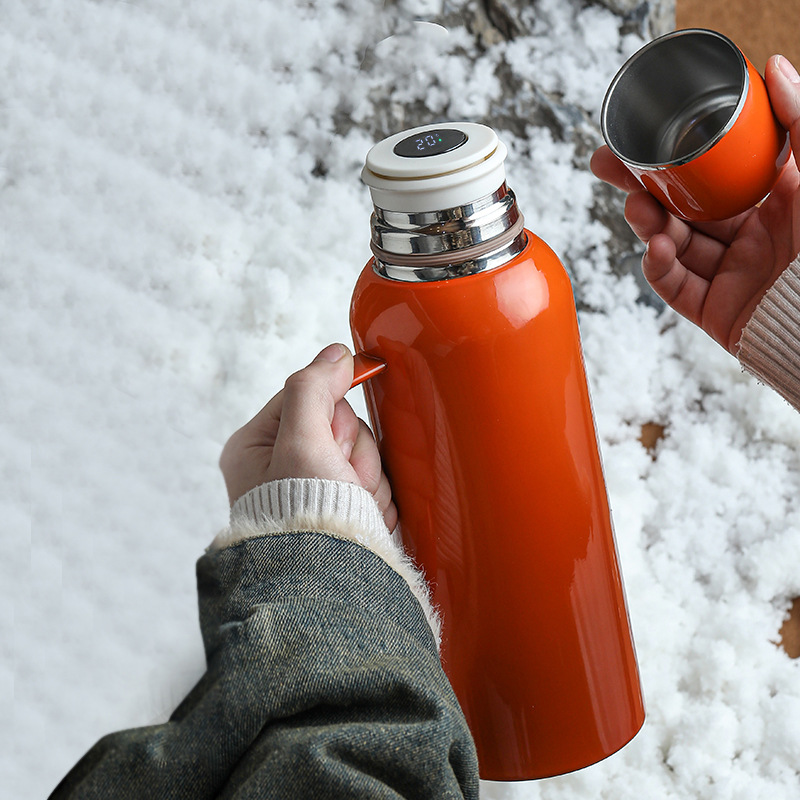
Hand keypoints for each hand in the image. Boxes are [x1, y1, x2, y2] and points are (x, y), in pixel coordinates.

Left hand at [219, 343, 396, 529]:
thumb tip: (335, 353)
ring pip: (363, 453)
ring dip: (368, 479)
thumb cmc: (303, 518)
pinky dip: (376, 500)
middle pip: (342, 425)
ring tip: (353, 506)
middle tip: (341, 481)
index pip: (308, 396)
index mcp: (256, 447)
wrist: (328, 588)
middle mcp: (281, 467)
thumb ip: (314, 387)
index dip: (332, 417)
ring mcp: (313, 490)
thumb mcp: (302, 441)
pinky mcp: (341, 509)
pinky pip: (374, 481)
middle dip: (353, 454)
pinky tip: (364, 520)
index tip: (334, 442)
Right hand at [591, 54, 799, 353]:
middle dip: (640, 187)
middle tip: (607, 165)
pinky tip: (655, 248)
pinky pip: (675, 287)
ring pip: (671, 244)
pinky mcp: (714, 311)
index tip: (641, 139)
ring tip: (639, 209)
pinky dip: (658, 267)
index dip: (673, 158)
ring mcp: (728, 275)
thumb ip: (799, 122)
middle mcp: (747, 238)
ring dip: (647, 224)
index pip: (711, 177)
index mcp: (772, 204)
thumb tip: (774, 68)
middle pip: (680, 208)